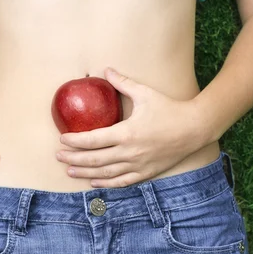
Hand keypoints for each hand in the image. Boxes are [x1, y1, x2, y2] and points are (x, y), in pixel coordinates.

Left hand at [56, 67, 204, 187]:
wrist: (194, 128)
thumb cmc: (169, 109)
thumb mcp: (145, 93)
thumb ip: (123, 83)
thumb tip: (105, 69)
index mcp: (126, 133)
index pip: (93, 140)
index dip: (75, 141)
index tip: (62, 139)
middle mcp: (130, 152)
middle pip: (94, 159)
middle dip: (73, 159)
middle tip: (58, 156)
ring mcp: (138, 165)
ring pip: (105, 173)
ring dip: (85, 173)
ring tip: (70, 171)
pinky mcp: (146, 172)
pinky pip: (122, 182)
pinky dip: (106, 183)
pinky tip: (94, 182)